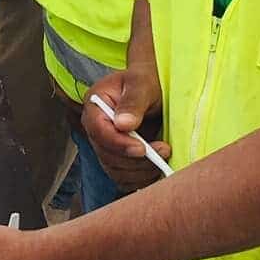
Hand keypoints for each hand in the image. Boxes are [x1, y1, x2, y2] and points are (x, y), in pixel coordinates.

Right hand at [83, 67, 169, 188]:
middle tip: (164, 149)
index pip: (99, 131)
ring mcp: (105, 146)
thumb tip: (123, 124)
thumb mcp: (141, 83)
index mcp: (95, 106)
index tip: (142, 148)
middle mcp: (95, 129)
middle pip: (107, 155)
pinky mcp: (117, 159)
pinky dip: (141, 178)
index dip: (119, 143)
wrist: (151, 90)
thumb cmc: (145, 82)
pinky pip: (123, 178)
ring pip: (115, 170)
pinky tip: (157, 168)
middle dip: (136, 159)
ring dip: (141, 171)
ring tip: (164, 155)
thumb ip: (133, 102)